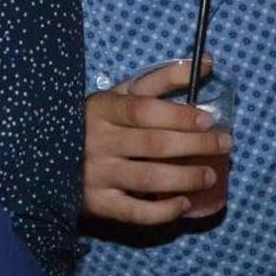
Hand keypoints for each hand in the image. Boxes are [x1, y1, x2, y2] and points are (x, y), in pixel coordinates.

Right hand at [82, 60, 231, 224]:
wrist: (50, 155)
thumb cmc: (99, 122)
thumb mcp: (123, 94)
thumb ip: (164, 79)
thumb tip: (209, 63)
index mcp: (101, 110)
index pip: (143, 111)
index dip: (178, 115)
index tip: (208, 119)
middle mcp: (96, 141)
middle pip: (155, 144)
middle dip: (197, 145)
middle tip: (224, 144)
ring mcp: (96, 174)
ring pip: (150, 178)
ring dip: (187, 178)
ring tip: (210, 175)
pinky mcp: (98, 203)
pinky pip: (136, 212)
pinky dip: (164, 210)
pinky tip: (183, 203)